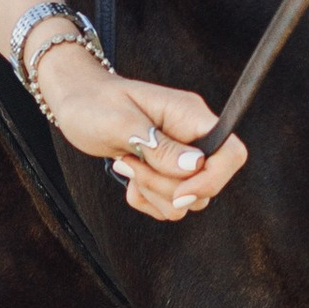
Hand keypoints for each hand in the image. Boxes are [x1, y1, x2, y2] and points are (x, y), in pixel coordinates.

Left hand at [31, 42, 246, 221]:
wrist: (76, 102)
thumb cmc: (94, 104)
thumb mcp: (121, 123)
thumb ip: (160, 146)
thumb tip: (196, 166)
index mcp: (190, 116)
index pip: (232, 153)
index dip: (214, 179)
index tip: (179, 192)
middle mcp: (193, 137)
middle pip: (207, 184)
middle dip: (166, 187)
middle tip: (130, 163)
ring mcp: (181, 157)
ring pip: (188, 200)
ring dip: (153, 193)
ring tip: (125, 165)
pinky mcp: (167, 173)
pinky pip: (170, 205)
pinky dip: (147, 200)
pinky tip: (128, 177)